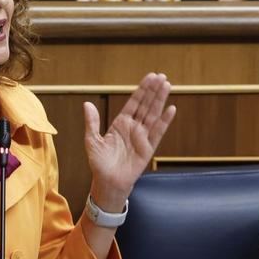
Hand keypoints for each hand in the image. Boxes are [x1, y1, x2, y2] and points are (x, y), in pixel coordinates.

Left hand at [83, 72, 175, 209]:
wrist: (107, 183)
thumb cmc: (99, 163)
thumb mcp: (92, 141)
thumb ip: (92, 122)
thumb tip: (87, 104)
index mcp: (121, 123)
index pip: (134, 102)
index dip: (142, 90)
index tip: (151, 76)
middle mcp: (134, 127)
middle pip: (146, 105)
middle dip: (154, 91)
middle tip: (162, 76)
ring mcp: (142, 137)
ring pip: (154, 115)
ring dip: (160, 100)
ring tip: (167, 85)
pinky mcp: (148, 148)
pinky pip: (158, 132)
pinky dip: (165, 121)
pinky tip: (171, 109)